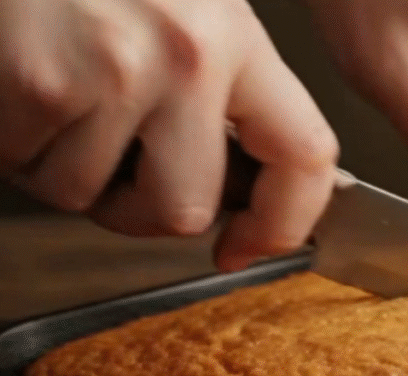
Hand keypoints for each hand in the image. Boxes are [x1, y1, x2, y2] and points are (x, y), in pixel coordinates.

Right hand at [0, 0, 339, 271]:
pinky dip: (15, 144)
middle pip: (184, 209)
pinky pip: (26, 166)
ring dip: (64, 167)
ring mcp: (111, 72)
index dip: (282, 223)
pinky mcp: (38, 83)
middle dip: (139, 206)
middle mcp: (185, 57)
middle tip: (114, 163)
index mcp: (236, 38)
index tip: (247, 245)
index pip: (303, 155)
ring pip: (88, 196)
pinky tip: (21, 87)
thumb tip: (241, 188)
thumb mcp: (192, 10)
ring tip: (56, 97)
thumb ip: (224, 92)